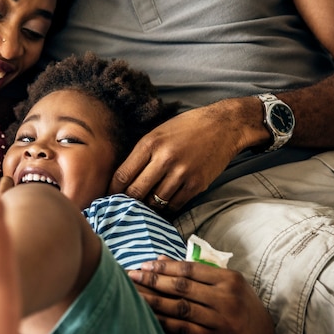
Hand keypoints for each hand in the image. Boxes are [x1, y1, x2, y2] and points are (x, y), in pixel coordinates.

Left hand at [108, 97, 262, 211]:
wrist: (224, 125)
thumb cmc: (186, 128)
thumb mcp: (157, 132)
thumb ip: (140, 154)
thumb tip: (122, 179)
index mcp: (150, 143)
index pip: (123, 175)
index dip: (112, 190)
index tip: (109, 197)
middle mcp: (164, 159)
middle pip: (136, 192)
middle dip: (127, 202)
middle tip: (123, 207)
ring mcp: (182, 173)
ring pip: (155, 202)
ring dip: (147, 207)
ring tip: (142, 207)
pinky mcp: (197, 184)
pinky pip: (174, 205)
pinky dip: (166, 207)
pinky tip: (162, 205)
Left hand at [129, 257, 273, 333]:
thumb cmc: (239, 303)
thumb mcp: (226, 283)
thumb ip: (196, 271)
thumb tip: (161, 258)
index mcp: (230, 279)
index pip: (190, 269)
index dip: (165, 266)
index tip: (145, 264)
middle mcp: (227, 299)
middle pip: (182, 287)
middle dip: (153, 280)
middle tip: (132, 275)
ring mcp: (222, 321)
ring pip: (181, 308)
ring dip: (154, 300)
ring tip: (135, 294)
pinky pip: (184, 329)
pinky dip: (165, 321)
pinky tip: (150, 315)